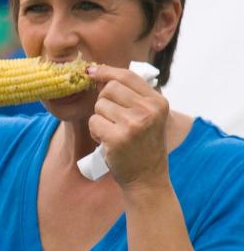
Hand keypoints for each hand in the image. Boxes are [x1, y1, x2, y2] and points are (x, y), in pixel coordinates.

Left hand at [87, 64, 169, 189]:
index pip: (127, 76)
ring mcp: (134, 124)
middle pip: (109, 89)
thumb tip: (98, 73)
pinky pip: (93, 122)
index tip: (91, 71)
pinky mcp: (118, 138)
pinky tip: (108, 142)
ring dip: (100, 119)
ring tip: (113, 133)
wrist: (147, 179)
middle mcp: (149, 111)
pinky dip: (95, 132)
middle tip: (112, 120)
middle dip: (103, 102)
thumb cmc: (143, 146)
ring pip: (99, 106)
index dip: (106, 71)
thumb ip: (130, 95)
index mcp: (158, 102)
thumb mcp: (148, 117)